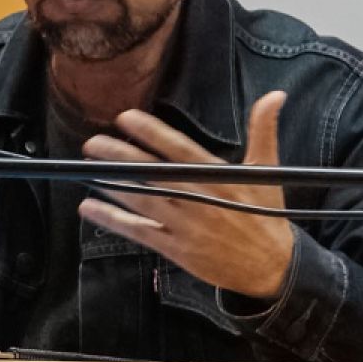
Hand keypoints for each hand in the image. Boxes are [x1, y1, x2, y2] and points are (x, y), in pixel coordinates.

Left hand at [78, 91, 295, 299]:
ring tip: (87, 167)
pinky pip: (138, 231)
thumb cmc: (264, 215)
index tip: (125, 118)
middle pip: (152, 172)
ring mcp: (185, 224)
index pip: (179, 148)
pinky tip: (89, 207)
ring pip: (141, 200)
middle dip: (120, 156)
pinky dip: (113, 219)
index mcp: (217, 176)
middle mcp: (198, 198)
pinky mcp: (175, 248)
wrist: (271, 266)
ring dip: (112, 184)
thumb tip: (275, 95)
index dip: (151, 132)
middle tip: (92, 142)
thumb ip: (263, 130)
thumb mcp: (266, 170)